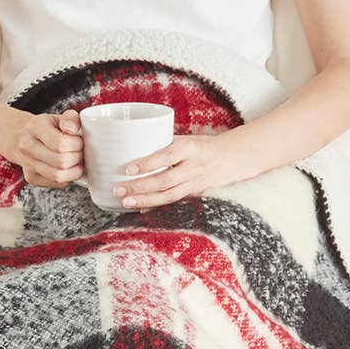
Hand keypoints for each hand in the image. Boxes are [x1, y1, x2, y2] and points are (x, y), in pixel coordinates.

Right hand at [7, 108, 84, 187]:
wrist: (23, 138)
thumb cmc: (46, 128)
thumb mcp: (59, 117)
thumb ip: (70, 118)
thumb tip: (73, 129)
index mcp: (35, 127)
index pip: (60, 143)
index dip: (77, 144)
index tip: (80, 141)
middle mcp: (27, 147)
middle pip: (61, 162)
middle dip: (77, 158)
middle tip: (80, 152)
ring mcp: (27, 164)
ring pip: (58, 176)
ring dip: (74, 171)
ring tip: (76, 162)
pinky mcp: (32, 178)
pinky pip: (57, 184)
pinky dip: (68, 178)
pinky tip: (69, 169)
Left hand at [112, 133, 237, 210]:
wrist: (230, 160)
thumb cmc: (200, 146)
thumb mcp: (186, 139)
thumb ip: (163, 144)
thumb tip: (131, 148)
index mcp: (191, 148)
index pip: (168, 156)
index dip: (148, 163)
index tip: (128, 168)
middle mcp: (194, 168)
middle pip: (165, 180)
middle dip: (140, 186)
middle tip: (119, 189)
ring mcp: (194, 184)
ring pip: (168, 196)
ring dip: (145, 200)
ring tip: (125, 202)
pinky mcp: (193, 195)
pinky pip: (172, 202)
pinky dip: (155, 207)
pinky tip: (140, 209)